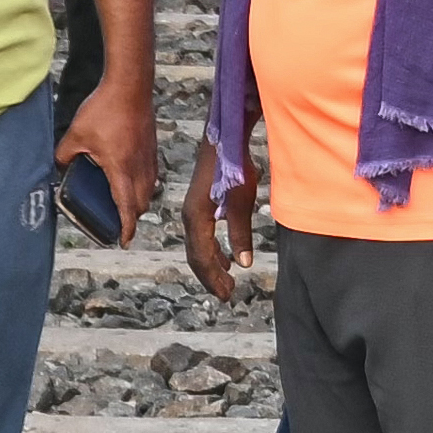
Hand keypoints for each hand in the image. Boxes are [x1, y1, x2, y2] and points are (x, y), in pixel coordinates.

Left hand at [53, 80, 151, 235]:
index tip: (123, 241)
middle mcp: (140, 167)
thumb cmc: (105, 109)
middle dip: (132, 217)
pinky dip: (142, 183)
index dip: (126, 228)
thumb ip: (65, 155)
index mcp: (122, 170)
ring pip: (148, 189)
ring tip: (124, 203)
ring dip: (138, 200)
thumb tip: (59, 167)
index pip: (128, 208)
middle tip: (118, 222)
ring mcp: (149, 157)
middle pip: (141, 203)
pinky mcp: (151, 146)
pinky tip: (129, 176)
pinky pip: (150, 174)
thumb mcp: (76, 135)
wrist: (130, 85)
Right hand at [180, 130, 257, 301]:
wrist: (225, 137)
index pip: (201, 258)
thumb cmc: (234, 166)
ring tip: (227, 280)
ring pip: (199, 246)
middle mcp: (189, 217)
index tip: (227, 296)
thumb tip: (243, 264)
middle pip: (196, 256)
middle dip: (211, 277)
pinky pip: (203, 235)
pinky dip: (213, 250)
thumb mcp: (241, 202)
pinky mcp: (199, 203)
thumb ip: (240, 233)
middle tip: (228, 294)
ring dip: (212, 265)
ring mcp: (192, 210)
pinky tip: (226, 256)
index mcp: (196, 219)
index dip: (214, 279)